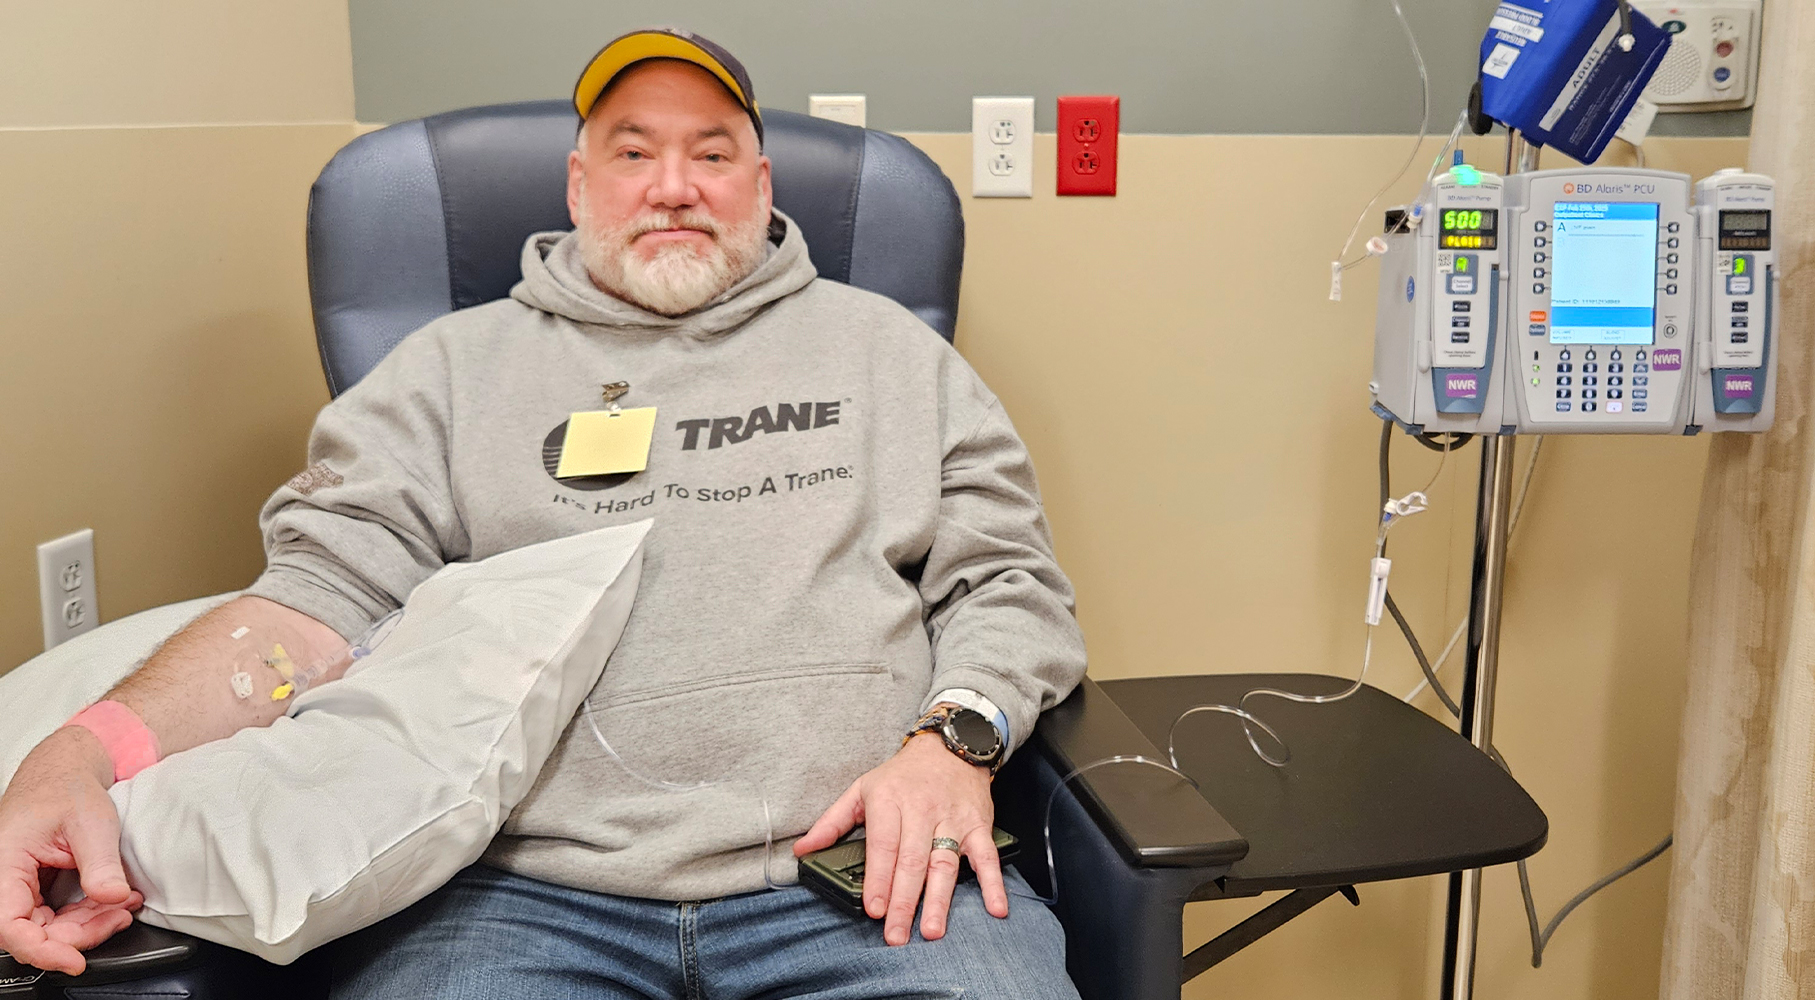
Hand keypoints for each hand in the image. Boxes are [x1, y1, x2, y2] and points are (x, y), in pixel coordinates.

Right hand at [0, 727, 142, 974]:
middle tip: (118, 917)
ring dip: (87, 924)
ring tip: (123, 907)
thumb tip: (113, 897)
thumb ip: (101, 863)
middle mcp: (4, 879)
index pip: (10, 925)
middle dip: (79, 933)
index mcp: (3, 864)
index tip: (74, 959)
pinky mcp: (35, 888)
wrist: (65, 772)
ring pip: (47, 926)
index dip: (42, 949)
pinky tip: (114, 902)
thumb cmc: (67, 788)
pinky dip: (86, 914)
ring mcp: (19, 885)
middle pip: (32, 931)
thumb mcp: (92, 822)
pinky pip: (56, 914)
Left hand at [795, 732, 1006, 944]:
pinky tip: (996, 908)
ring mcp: (953, 819)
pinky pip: (987, 857)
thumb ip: (832, 822)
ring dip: (939, 900)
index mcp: (890, 802)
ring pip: (944, 864)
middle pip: (912, 862)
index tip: (873, 908)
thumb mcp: (862, 789)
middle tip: (895, 935)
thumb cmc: (902, 775)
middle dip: (903, 902)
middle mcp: (922, 811)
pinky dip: (993, 883)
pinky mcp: (979, 826)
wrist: (951, 747)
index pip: (884, 846)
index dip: (878, 879)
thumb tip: (803, 850)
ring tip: (931, 931)